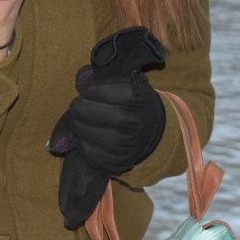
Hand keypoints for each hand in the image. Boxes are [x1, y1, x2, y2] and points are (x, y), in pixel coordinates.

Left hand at [48, 27, 167, 226]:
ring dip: (80, 127)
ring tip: (91, 122)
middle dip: (80, 108)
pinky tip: (92, 139)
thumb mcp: (126, 78)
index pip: (93, 90)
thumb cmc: (136, 98)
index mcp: (136, 96)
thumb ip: (100, 76)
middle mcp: (132, 122)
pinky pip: (87, 153)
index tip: (90, 88)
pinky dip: (84, 146)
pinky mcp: (117, 163)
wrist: (161, 133)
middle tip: (88, 106)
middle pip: (82, 112)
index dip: (88, 89)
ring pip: (81, 134)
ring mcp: (125, 145)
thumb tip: (78, 80)